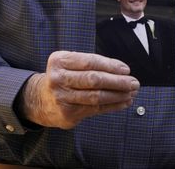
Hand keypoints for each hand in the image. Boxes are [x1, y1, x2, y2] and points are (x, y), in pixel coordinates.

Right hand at [21, 51, 139, 128]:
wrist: (40, 100)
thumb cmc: (63, 77)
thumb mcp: (70, 64)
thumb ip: (91, 64)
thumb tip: (122, 70)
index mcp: (59, 61)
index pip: (90, 62)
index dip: (110, 65)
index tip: (126, 70)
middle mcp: (58, 79)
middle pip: (94, 80)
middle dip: (118, 81)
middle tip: (134, 83)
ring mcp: (62, 98)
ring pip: (96, 96)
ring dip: (118, 95)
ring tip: (131, 93)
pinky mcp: (68, 114)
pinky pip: (95, 109)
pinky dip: (113, 106)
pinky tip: (123, 102)